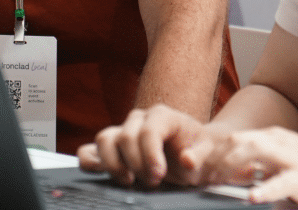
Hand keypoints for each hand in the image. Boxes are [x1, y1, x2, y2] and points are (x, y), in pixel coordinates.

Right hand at [78, 105, 214, 187]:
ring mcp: (124, 130)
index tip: (158, 175)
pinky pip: (91, 149)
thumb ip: (199, 155)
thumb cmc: (197, 149)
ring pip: (104, 139)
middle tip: (153, 181)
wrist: (191, 149)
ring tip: (130, 180)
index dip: (150, 154)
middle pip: (126, 136)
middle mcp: (140, 118)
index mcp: (163, 115)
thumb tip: (187, 160)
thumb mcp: (207, 152)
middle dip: (137, 164)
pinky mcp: (113, 145)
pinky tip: (101, 174)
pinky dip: (90, 162)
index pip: (149, 130)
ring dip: (114, 164)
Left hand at [202, 127, 297, 208]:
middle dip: (213, 154)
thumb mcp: (281, 162)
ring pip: (254, 151)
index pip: (233, 137)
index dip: (210, 148)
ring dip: (230, 164)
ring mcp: (290, 157)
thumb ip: (258, 164)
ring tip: (214, 177)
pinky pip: (281, 182)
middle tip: (196, 170)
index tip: (192, 161)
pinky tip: (252, 197)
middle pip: (237, 140)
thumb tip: (232, 172)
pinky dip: (264, 189)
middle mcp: (278, 141)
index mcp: (271, 137)